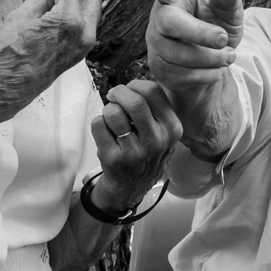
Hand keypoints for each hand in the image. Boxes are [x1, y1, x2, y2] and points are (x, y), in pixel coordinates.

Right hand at [0, 0, 99, 103]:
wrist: (11, 84)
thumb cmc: (12, 53)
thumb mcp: (22, 15)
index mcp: (70, 21)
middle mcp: (84, 33)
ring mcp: (85, 45)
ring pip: (90, 11)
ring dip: (73, 1)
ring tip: (49, 3)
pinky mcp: (81, 52)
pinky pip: (84, 25)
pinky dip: (73, 15)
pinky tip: (53, 16)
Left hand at [89, 79, 183, 212]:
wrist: (132, 186)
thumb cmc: (146, 150)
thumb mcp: (163, 131)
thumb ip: (155, 107)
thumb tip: (134, 84)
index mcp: (172, 128)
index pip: (154, 91)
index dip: (135, 85)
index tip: (128, 91)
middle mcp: (157, 140)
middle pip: (134, 101)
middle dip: (118, 92)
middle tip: (113, 97)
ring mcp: (135, 151)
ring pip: (113, 112)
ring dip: (108, 109)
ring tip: (111, 118)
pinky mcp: (114, 159)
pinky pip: (98, 125)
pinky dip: (98, 124)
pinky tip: (106, 133)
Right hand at [135, 0, 243, 94]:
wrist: (213, 62)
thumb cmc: (217, 27)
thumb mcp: (228, 13)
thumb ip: (228, 0)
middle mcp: (160, 17)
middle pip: (171, 23)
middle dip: (200, 33)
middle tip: (224, 39)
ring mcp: (156, 43)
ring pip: (181, 55)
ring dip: (212, 59)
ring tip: (228, 55)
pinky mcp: (157, 68)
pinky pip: (184, 76)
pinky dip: (207, 75)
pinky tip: (215, 69)